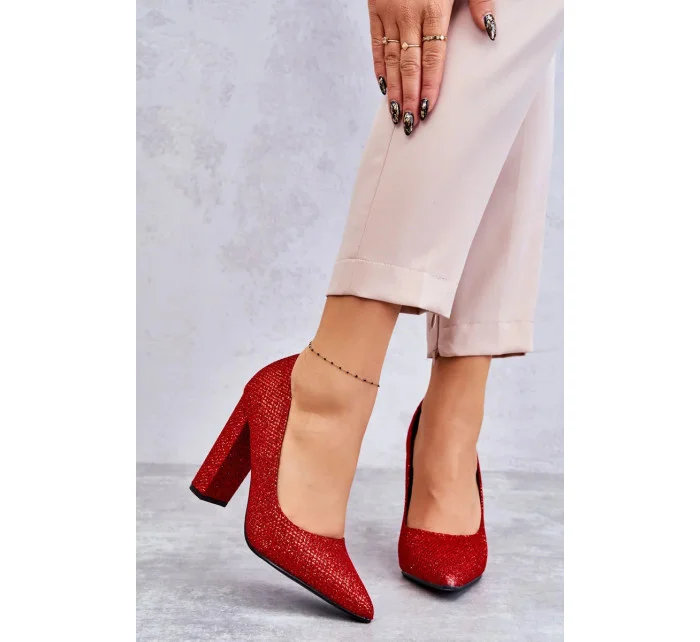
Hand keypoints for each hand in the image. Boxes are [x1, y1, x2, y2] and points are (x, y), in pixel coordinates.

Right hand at [369, 0, 496, 134]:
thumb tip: (490, 30)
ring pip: (391, 59)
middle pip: (410, 64)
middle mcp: (408, 13)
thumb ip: (478, 1)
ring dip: (394, 89)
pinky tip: (383, 87)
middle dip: (409, 96)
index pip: (432, 56)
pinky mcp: (374, 9)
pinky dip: (379, 67)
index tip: (427, 109)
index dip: (429, 84)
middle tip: (410, 123)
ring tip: (396, 114)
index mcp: (433, 6)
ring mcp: (389, 13)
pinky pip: (376, 44)